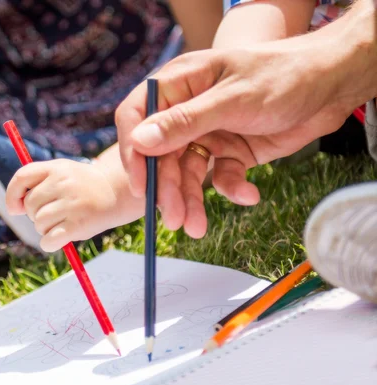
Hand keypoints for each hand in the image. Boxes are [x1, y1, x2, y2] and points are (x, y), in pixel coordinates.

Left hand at [6, 159, 117, 251]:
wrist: (115, 192)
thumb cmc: (82, 186)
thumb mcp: (62, 173)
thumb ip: (37, 184)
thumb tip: (14, 207)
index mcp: (56, 168)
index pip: (22, 177)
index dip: (12, 194)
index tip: (16, 208)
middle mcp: (63, 183)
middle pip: (30, 205)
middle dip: (34, 214)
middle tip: (52, 214)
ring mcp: (71, 204)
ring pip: (39, 224)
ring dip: (44, 229)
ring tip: (60, 223)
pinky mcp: (78, 225)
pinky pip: (49, 240)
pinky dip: (49, 243)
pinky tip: (59, 239)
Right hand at [115, 21, 370, 237]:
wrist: (331, 86)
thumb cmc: (281, 76)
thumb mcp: (230, 100)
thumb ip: (184, 122)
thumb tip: (139, 141)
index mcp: (179, 84)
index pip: (137, 117)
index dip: (134, 153)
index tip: (141, 185)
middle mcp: (187, 110)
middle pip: (162, 154)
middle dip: (168, 188)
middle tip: (174, 218)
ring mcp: (208, 131)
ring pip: (188, 172)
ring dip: (192, 199)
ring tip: (196, 227)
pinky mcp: (230, 151)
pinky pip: (219, 176)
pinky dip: (230, 189)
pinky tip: (247, 194)